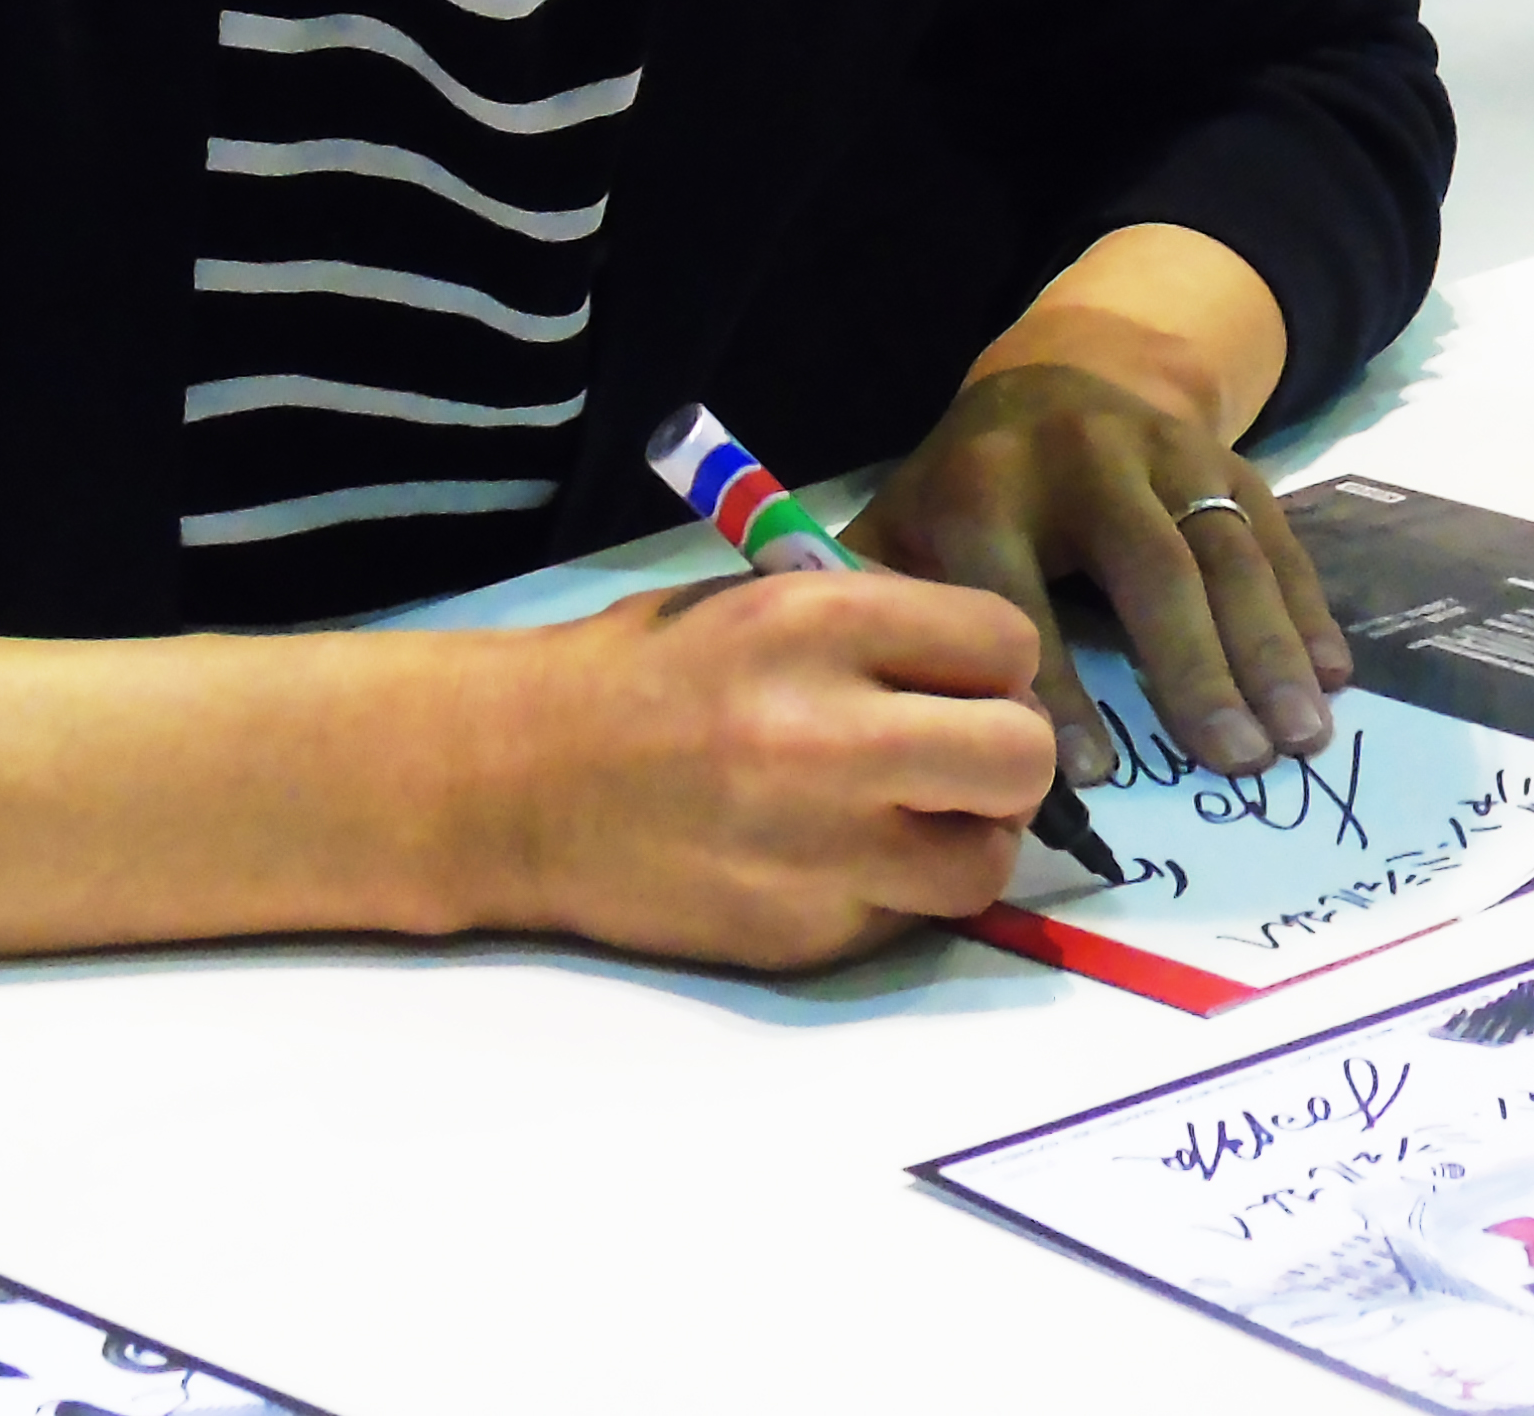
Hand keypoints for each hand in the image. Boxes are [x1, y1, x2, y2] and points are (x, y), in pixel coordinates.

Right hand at [453, 568, 1055, 967]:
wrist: (513, 781)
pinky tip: (835, 860)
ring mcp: (818, 846)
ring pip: (986, 860)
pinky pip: (908, 917)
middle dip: (1008, 753)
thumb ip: (875, 626)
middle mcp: (830, 733)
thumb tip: (985, 666)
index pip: (1005, 641)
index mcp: (818, 623)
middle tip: (962, 757)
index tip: (963, 678)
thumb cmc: (640, 674)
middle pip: (1020, 754)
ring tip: (910, 819)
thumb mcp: (756, 598)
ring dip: (965, 838)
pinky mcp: (802, 934)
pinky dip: (894, 892)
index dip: (995, 663)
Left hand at [848, 359, 1353, 792]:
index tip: (1092, 775)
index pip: (1016, 589)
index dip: (1054, 683)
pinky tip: (1333, 679)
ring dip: (1269, 648)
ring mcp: (1168, 450)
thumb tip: (857, 717)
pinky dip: (1307, 608)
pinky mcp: (1230, 458)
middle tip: (1234, 765)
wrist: (1066, 372)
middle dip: (1193, 669)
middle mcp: (1082, 455)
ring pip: (1225, 550)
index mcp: (982, 484)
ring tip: (1300, 738)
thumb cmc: (969, 489)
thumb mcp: (906, 524)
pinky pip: (1277, 535)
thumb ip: (879, 606)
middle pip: (1148, 564)